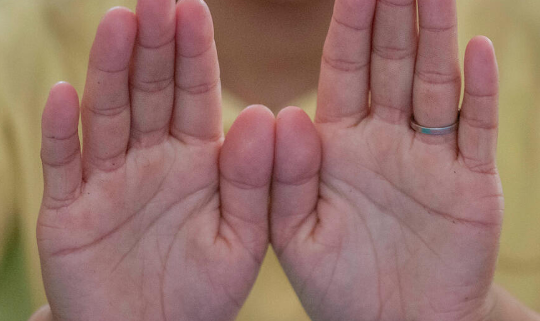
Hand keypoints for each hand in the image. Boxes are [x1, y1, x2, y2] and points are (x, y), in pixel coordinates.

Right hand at [37, 1, 273, 319]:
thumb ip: (254, 180)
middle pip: (151, 93)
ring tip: (119, 23)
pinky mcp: (69, 212)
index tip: (194, 7)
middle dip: (153, 44)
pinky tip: (66, 94)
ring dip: (111, 71)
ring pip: (107, 116)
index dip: (195, 53)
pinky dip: (64, 133)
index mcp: (197, 161)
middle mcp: (151, 161)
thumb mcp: (242, 238)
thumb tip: (260, 114)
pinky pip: (66, 167)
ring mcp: (108, 182)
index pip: (196, 95)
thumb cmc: (204, 289)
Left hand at [271, 0, 502, 319]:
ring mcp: (429, 156)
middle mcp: (383, 140)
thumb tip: (286, 112)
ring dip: (437, 37)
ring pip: (435, 84)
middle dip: (394, 14)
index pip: (343, 71)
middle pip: (390, 64)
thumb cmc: (336, 285)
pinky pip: (477, 129)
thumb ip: (286, 176)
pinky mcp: (469, 181)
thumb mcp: (294, 234)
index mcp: (337, 145)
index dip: (349, 27)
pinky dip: (481, 92)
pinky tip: (478, 50)